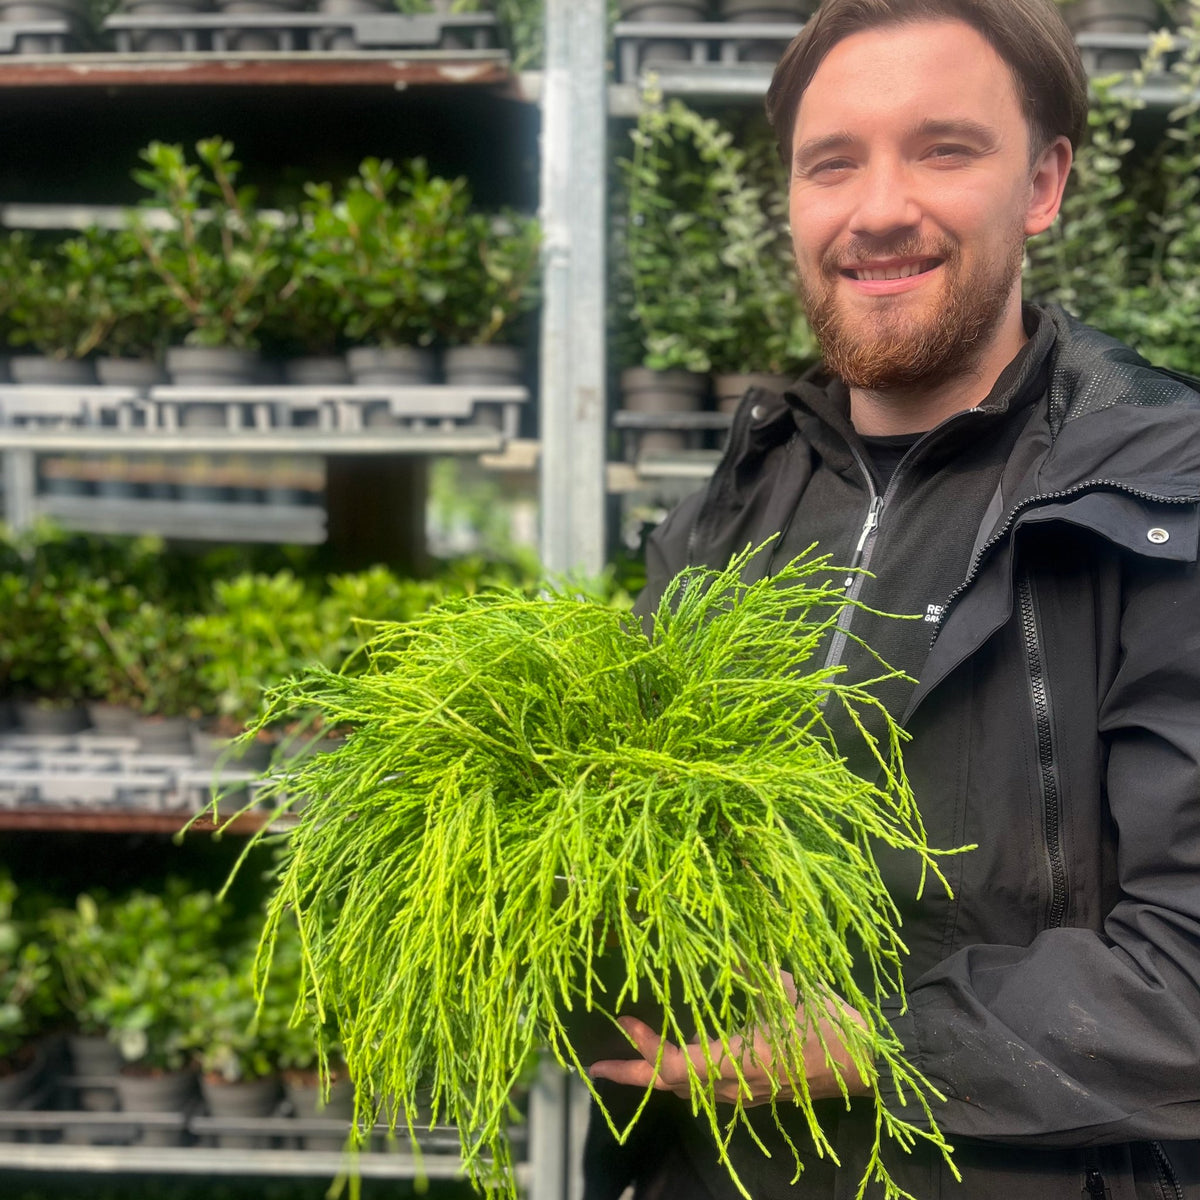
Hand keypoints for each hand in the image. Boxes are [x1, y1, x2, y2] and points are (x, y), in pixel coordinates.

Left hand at [587, 975, 870, 1107]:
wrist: (872, 1063)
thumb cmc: (833, 1024)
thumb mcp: (792, 987)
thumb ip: (753, 969)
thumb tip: (727, 945)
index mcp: (744, 1059)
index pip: (679, 1064)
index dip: (646, 1047)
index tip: (624, 1020)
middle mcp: (739, 1084)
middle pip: (673, 1086)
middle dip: (634, 1075)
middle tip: (600, 1065)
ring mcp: (747, 1094)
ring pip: (689, 1092)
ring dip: (656, 1076)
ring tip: (628, 1057)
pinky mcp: (757, 1093)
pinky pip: (708, 1090)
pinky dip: (682, 1076)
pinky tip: (676, 1057)